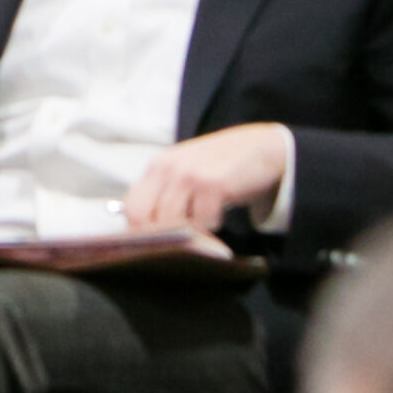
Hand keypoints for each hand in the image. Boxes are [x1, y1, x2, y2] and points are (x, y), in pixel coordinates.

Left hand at [123, 123, 290, 232]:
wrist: (261, 148)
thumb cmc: (222, 167)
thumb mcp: (186, 174)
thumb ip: (166, 195)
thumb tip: (147, 232)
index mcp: (158, 167)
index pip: (131, 207)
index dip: (140, 230)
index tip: (156, 243)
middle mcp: (167, 168)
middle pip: (144, 218)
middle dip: (162, 236)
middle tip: (183, 240)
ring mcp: (187, 175)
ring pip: (173, 223)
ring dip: (191, 231)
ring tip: (206, 220)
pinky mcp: (210, 184)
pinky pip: (203, 222)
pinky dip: (213, 225)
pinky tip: (221, 211)